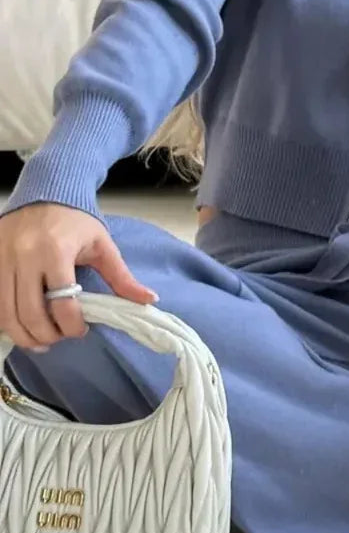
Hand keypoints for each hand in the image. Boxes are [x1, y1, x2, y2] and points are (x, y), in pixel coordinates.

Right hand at [0, 203, 157, 350]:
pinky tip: (21, 325)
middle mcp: (24, 256)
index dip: (72, 325)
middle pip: (29, 313)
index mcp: (55, 251)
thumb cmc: (77, 220)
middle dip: (46, 335)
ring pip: (5, 313)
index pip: (62, 302)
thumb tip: (149, 300)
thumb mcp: (103, 245)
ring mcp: (1, 259)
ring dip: (23, 334)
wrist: (46, 191)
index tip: (81, 330)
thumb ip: (122, 277)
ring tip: (40, 340)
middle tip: (59, 338)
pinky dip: (6, 320)